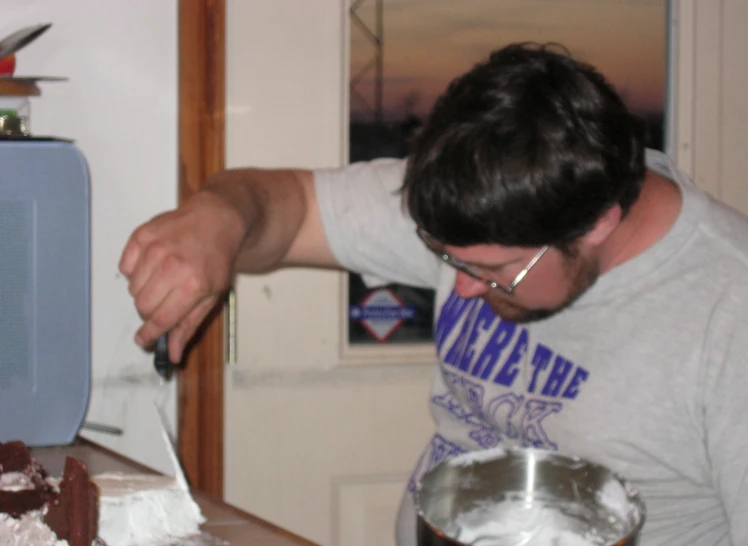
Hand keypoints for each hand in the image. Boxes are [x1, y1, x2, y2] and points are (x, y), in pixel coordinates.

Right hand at [119, 192, 245, 361]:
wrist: (215, 221)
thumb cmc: (216, 260)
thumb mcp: (211, 296)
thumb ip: (189, 326)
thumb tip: (172, 355)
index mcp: (193, 285)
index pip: (161, 319)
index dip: (150, 334)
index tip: (144, 340)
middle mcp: (172, 266)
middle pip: (142, 306)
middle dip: (149, 312)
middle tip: (162, 303)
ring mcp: (155, 248)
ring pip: (132, 288)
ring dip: (143, 291)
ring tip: (163, 280)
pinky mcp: (142, 235)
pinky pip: (125, 267)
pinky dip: (135, 271)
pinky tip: (154, 264)